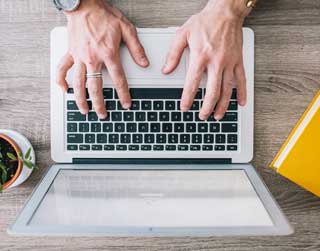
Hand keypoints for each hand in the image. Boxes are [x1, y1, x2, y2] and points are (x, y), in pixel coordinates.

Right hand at [57, 0, 148, 118]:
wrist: (84, 4)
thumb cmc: (104, 15)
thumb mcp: (126, 29)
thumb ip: (136, 48)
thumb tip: (144, 62)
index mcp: (108, 54)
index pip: (118, 80)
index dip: (123, 94)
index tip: (126, 104)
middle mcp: (93, 58)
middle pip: (96, 87)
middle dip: (100, 104)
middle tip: (103, 115)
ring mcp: (79, 57)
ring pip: (78, 83)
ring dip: (81, 99)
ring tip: (84, 111)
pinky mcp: (70, 53)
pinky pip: (62, 69)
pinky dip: (61, 80)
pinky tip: (63, 90)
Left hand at [163, 0, 250, 119]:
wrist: (226, 12)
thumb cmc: (205, 21)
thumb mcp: (183, 34)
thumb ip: (173, 54)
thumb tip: (166, 69)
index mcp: (201, 56)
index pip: (192, 84)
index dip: (188, 98)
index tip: (185, 107)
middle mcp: (216, 62)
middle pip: (212, 91)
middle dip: (206, 107)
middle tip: (202, 116)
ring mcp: (229, 62)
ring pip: (227, 89)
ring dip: (222, 105)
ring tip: (217, 115)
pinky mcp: (238, 60)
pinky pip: (241, 79)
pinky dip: (241, 93)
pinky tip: (240, 103)